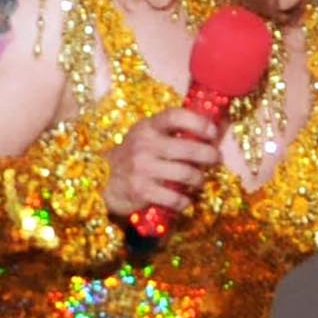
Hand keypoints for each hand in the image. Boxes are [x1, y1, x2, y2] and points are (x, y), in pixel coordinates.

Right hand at [105, 107, 224, 220]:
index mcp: (147, 127)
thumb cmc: (133, 157)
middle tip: (216, 159)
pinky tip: (186, 200)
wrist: (100, 180)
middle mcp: (145, 145)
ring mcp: (143, 168)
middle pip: (188, 148)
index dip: (198, 122)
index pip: (175, 116)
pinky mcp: (142, 191)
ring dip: (199, 180)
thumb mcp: (146, 137)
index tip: (213, 131)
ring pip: (186, 174)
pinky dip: (186, 201)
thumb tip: (211, 131)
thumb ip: (171, 133)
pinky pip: (175, 198)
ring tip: (199, 181)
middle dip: (209, 155)